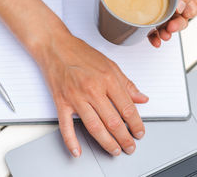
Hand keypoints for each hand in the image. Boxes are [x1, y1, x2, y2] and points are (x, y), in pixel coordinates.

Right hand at [34, 31, 148, 156]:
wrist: (55, 46)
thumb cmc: (80, 53)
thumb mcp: (110, 65)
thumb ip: (127, 84)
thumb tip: (141, 98)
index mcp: (108, 79)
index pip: (127, 108)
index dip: (136, 124)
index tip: (139, 132)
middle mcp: (93, 89)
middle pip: (113, 121)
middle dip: (124, 138)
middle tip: (129, 147)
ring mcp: (76, 97)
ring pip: (94, 127)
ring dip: (107, 142)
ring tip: (114, 150)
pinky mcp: (61, 102)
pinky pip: (66, 126)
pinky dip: (71, 141)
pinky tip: (78, 150)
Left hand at [132, 0, 196, 46]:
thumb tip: (183, 8)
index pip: (192, 10)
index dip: (187, 16)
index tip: (181, 16)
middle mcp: (175, 2)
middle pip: (179, 21)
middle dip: (175, 28)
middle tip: (169, 28)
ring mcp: (161, 6)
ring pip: (165, 25)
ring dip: (164, 34)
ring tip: (161, 36)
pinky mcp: (147, 7)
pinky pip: (150, 24)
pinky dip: (152, 34)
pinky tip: (152, 38)